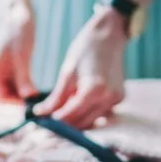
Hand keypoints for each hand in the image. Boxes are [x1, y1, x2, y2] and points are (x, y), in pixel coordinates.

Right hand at [0, 1, 37, 102]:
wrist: (18, 14)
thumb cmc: (19, 32)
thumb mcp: (23, 57)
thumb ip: (24, 79)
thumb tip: (28, 98)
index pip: (0, 97)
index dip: (15, 105)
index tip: (31, 109)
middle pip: (4, 96)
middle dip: (20, 102)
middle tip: (38, 107)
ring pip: (10, 91)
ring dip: (23, 96)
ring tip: (39, 100)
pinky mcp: (6, 69)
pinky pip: (14, 84)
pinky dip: (24, 88)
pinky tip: (36, 92)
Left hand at [33, 7, 127, 127]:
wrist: (109, 36)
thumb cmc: (85, 49)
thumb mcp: (67, 72)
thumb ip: (56, 97)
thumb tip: (41, 114)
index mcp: (94, 89)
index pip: (71, 114)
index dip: (55, 122)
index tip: (41, 124)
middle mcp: (109, 98)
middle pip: (82, 122)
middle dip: (64, 125)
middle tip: (47, 123)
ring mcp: (116, 99)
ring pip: (92, 121)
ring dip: (76, 121)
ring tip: (59, 115)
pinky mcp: (119, 98)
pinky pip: (100, 113)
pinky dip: (87, 113)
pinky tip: (76, 106)